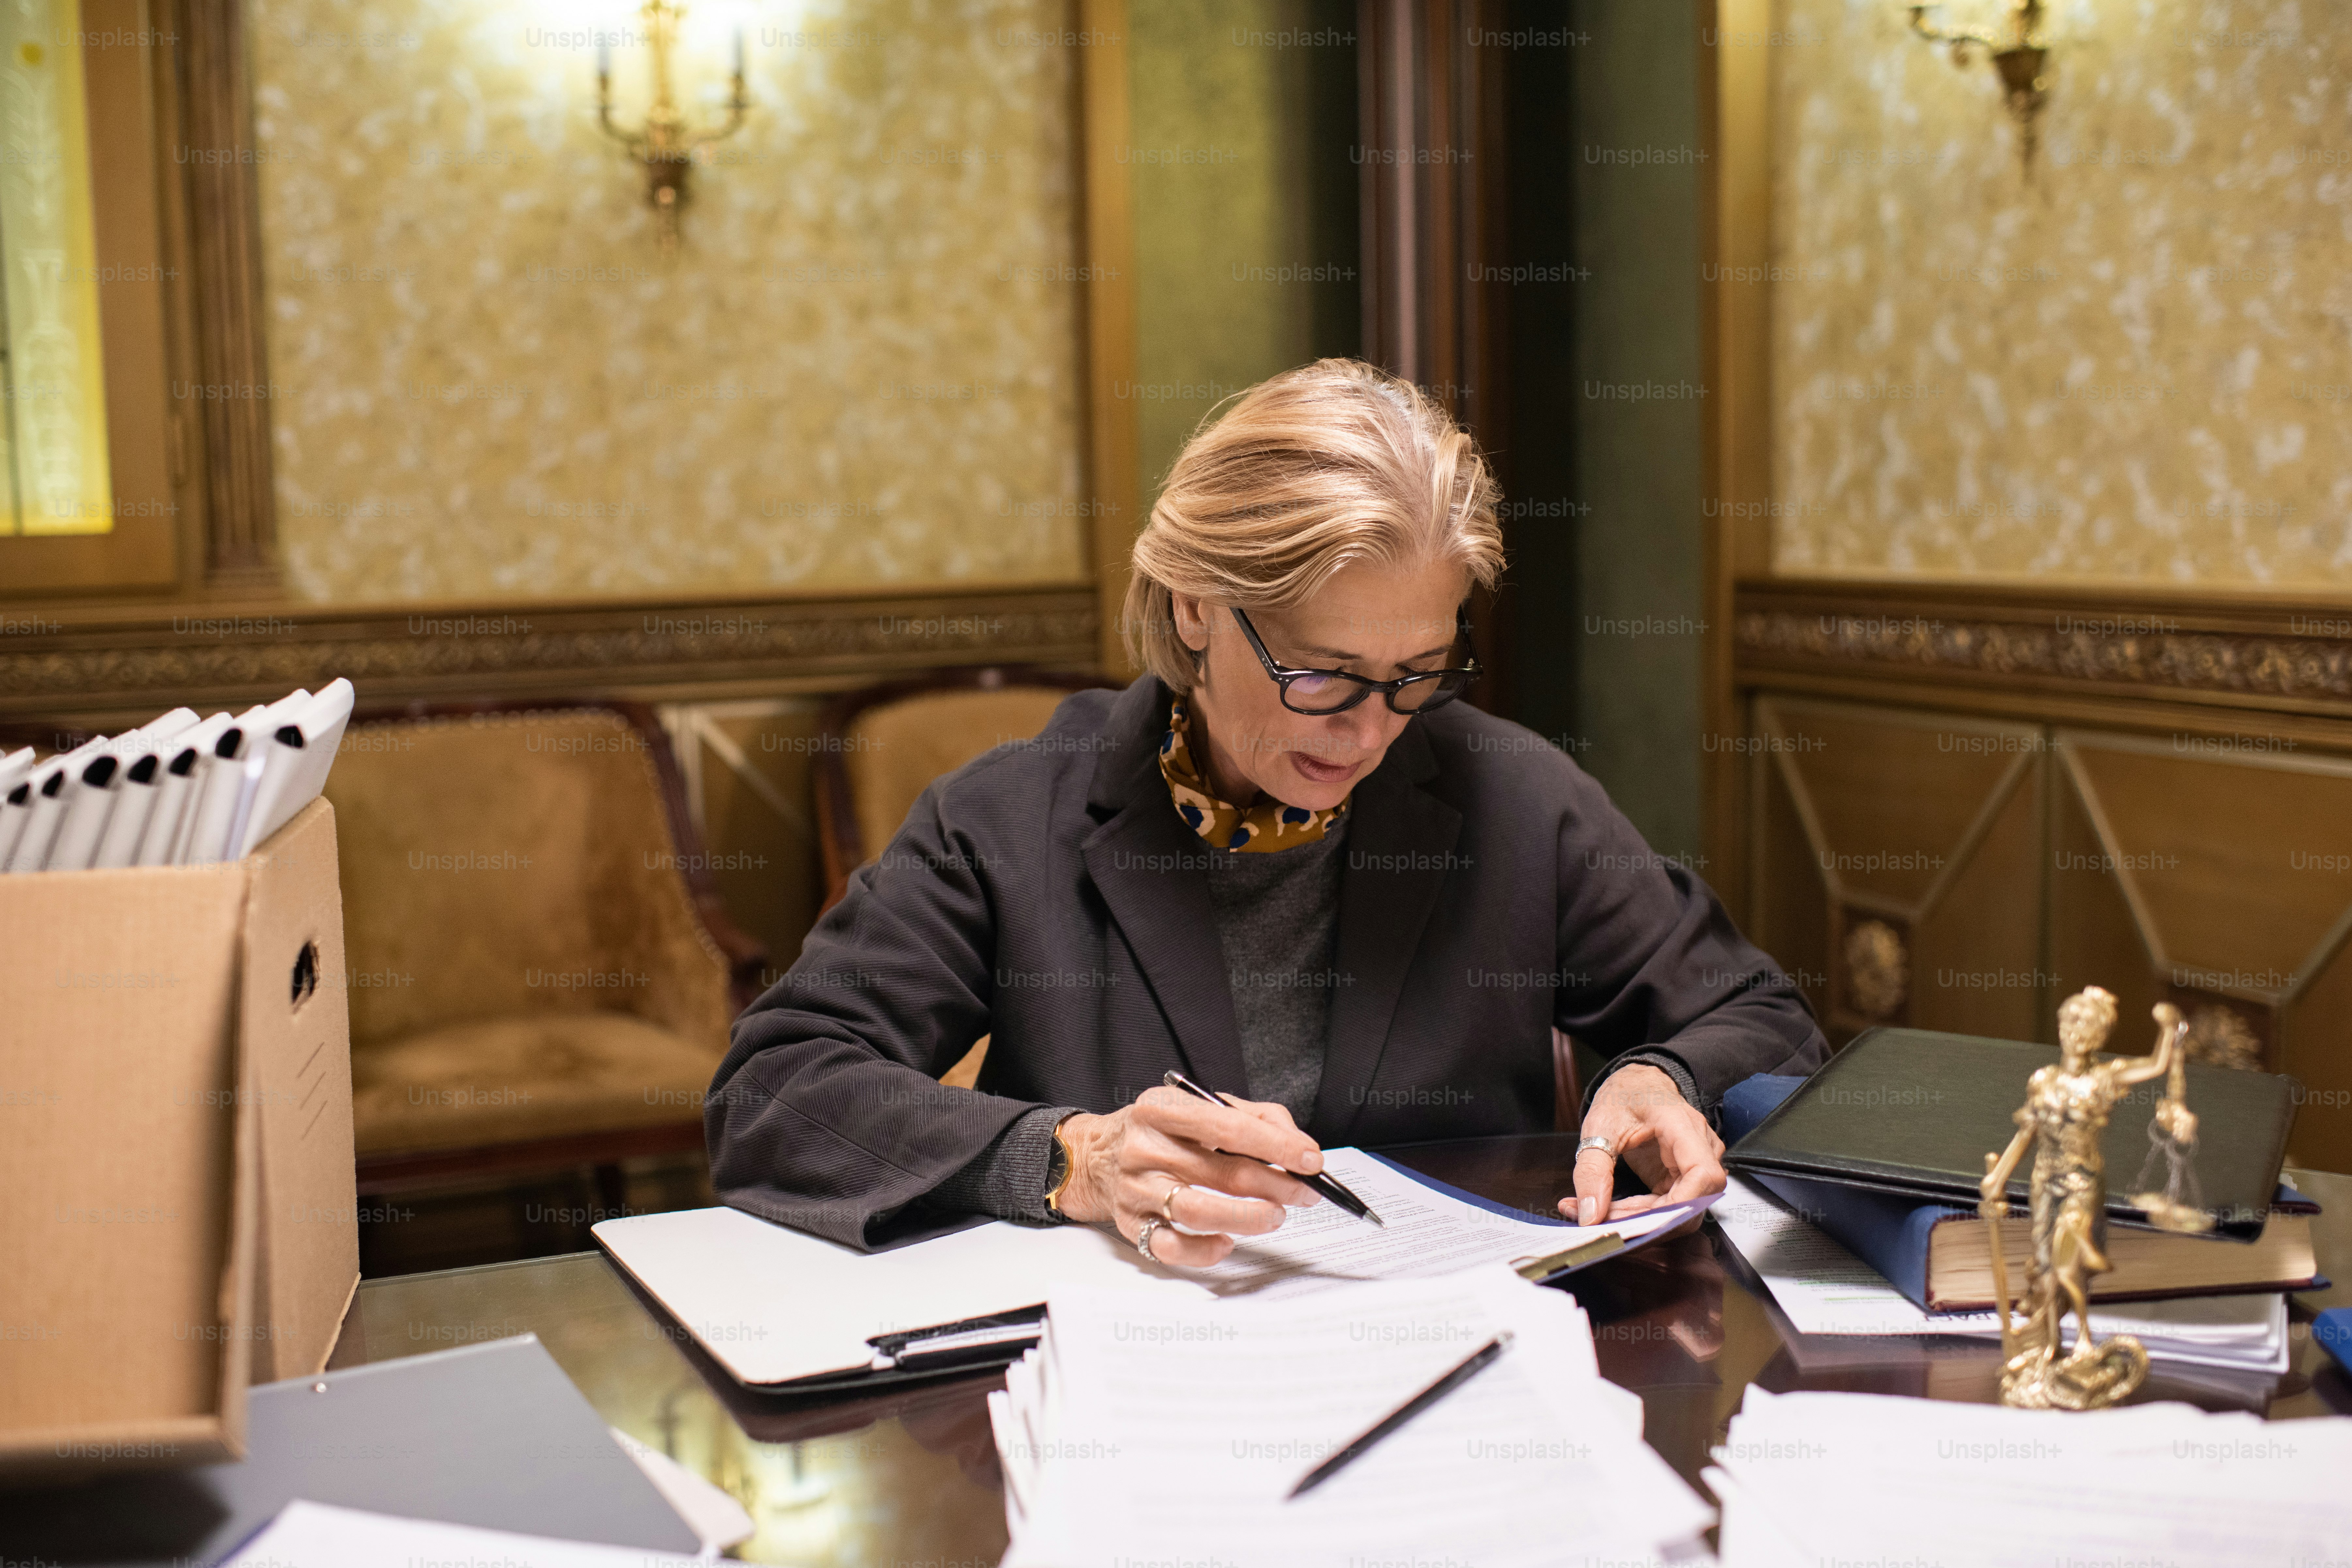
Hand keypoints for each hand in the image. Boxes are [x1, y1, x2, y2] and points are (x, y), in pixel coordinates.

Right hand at [1055, 1087, 1324, 1266]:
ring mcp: (1136, 1188)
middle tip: (1306, 1192)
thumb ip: (1252, 1117)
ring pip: (1198, 1210)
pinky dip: (1204, 1250)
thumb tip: (1297, 1145)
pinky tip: (1227, 1242)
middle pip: (1221, 1171)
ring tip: (1275, 1216)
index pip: (1229, 1126)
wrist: (1094, 1156)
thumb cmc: (1159, 1132)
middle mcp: (1145, 1147)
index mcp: (1162, 1109)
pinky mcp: (1131, 1224)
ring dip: (1247, 1217)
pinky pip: (1171, 1246)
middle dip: (1275, 1184)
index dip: (1276, 1145)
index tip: (1310, 1159)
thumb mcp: (1197, 1107)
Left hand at [1563, 1064, 1724, 1227]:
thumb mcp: (1598, 1128)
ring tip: (1607, 1215)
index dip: (1681, 1204)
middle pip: (1695, 1199)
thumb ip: (1592, 1171)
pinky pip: (1674, 1205)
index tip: (1646, 1221)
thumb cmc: (1623, 1097)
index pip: (1702, 1173)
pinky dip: (1646, 1214)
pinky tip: (1618, 1210)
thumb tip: (1591, 1214)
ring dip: (1647, 1220)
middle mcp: (1700, 1146)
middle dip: (1654, 1219)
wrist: (1635, 1086)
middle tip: (1610, 1222)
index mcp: (1682, 1125)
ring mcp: (1696, 1163)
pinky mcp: (1685, 1176)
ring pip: (1685, 1209)